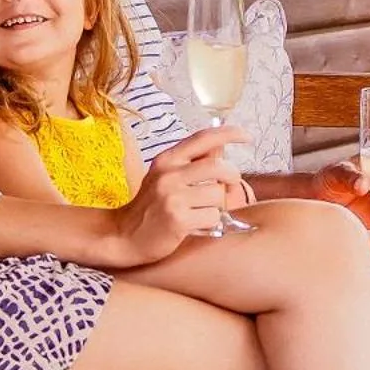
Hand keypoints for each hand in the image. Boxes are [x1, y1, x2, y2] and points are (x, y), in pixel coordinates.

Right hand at [106, 126, 250, 263]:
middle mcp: (168, 174)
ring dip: (218, 206)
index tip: (246, 136)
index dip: (229, 134)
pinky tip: (196, 225)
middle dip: (232, 177)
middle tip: (229, 185)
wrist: (123, 236)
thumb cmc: (150, 206)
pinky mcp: (178, 220)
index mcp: (167, 159)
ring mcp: (172, 197)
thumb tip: (221, 148)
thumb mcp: (164, 176)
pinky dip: (210, 223)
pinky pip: (213, 217)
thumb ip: (190, 163)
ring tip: (201, 211)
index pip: (203, 138)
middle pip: (218, 167)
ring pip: (218, 195)